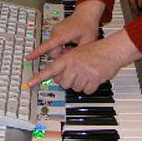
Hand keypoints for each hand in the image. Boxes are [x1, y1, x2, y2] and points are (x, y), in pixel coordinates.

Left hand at [25, 29, 140, 92]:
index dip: (38, 78)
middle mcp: (74, 65)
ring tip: (87, 73)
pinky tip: (94, 78)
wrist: (112, 50)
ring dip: (81, 84)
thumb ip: (66, 64)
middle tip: (77, 74)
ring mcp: (84, 72)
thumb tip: (58, 78)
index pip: (50, 69)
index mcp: (68, 58)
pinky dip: (90, 87)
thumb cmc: (95, 51)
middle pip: (64, 84)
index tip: (29, 84)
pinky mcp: (94, 79)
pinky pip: (87, 91)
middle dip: (69, 81)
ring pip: (75, 88)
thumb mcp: (76, 53)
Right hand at [26, 0, 103, 62]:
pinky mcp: (56, 31)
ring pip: (54, 48)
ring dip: (62, 51)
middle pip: (52, 51)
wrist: (86, 13)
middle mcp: (56, 32)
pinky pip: (55, 43)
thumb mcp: (87, 41)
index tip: (28, 58)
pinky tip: (71, 44)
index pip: (47, 46)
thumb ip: (78, 54)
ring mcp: (55, 31)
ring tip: (74, 46)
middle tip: (73, 53)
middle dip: (61, 56)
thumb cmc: (87, 25)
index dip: (37, 53)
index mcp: (62, 35)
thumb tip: (71, 63)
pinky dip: (62, 47)